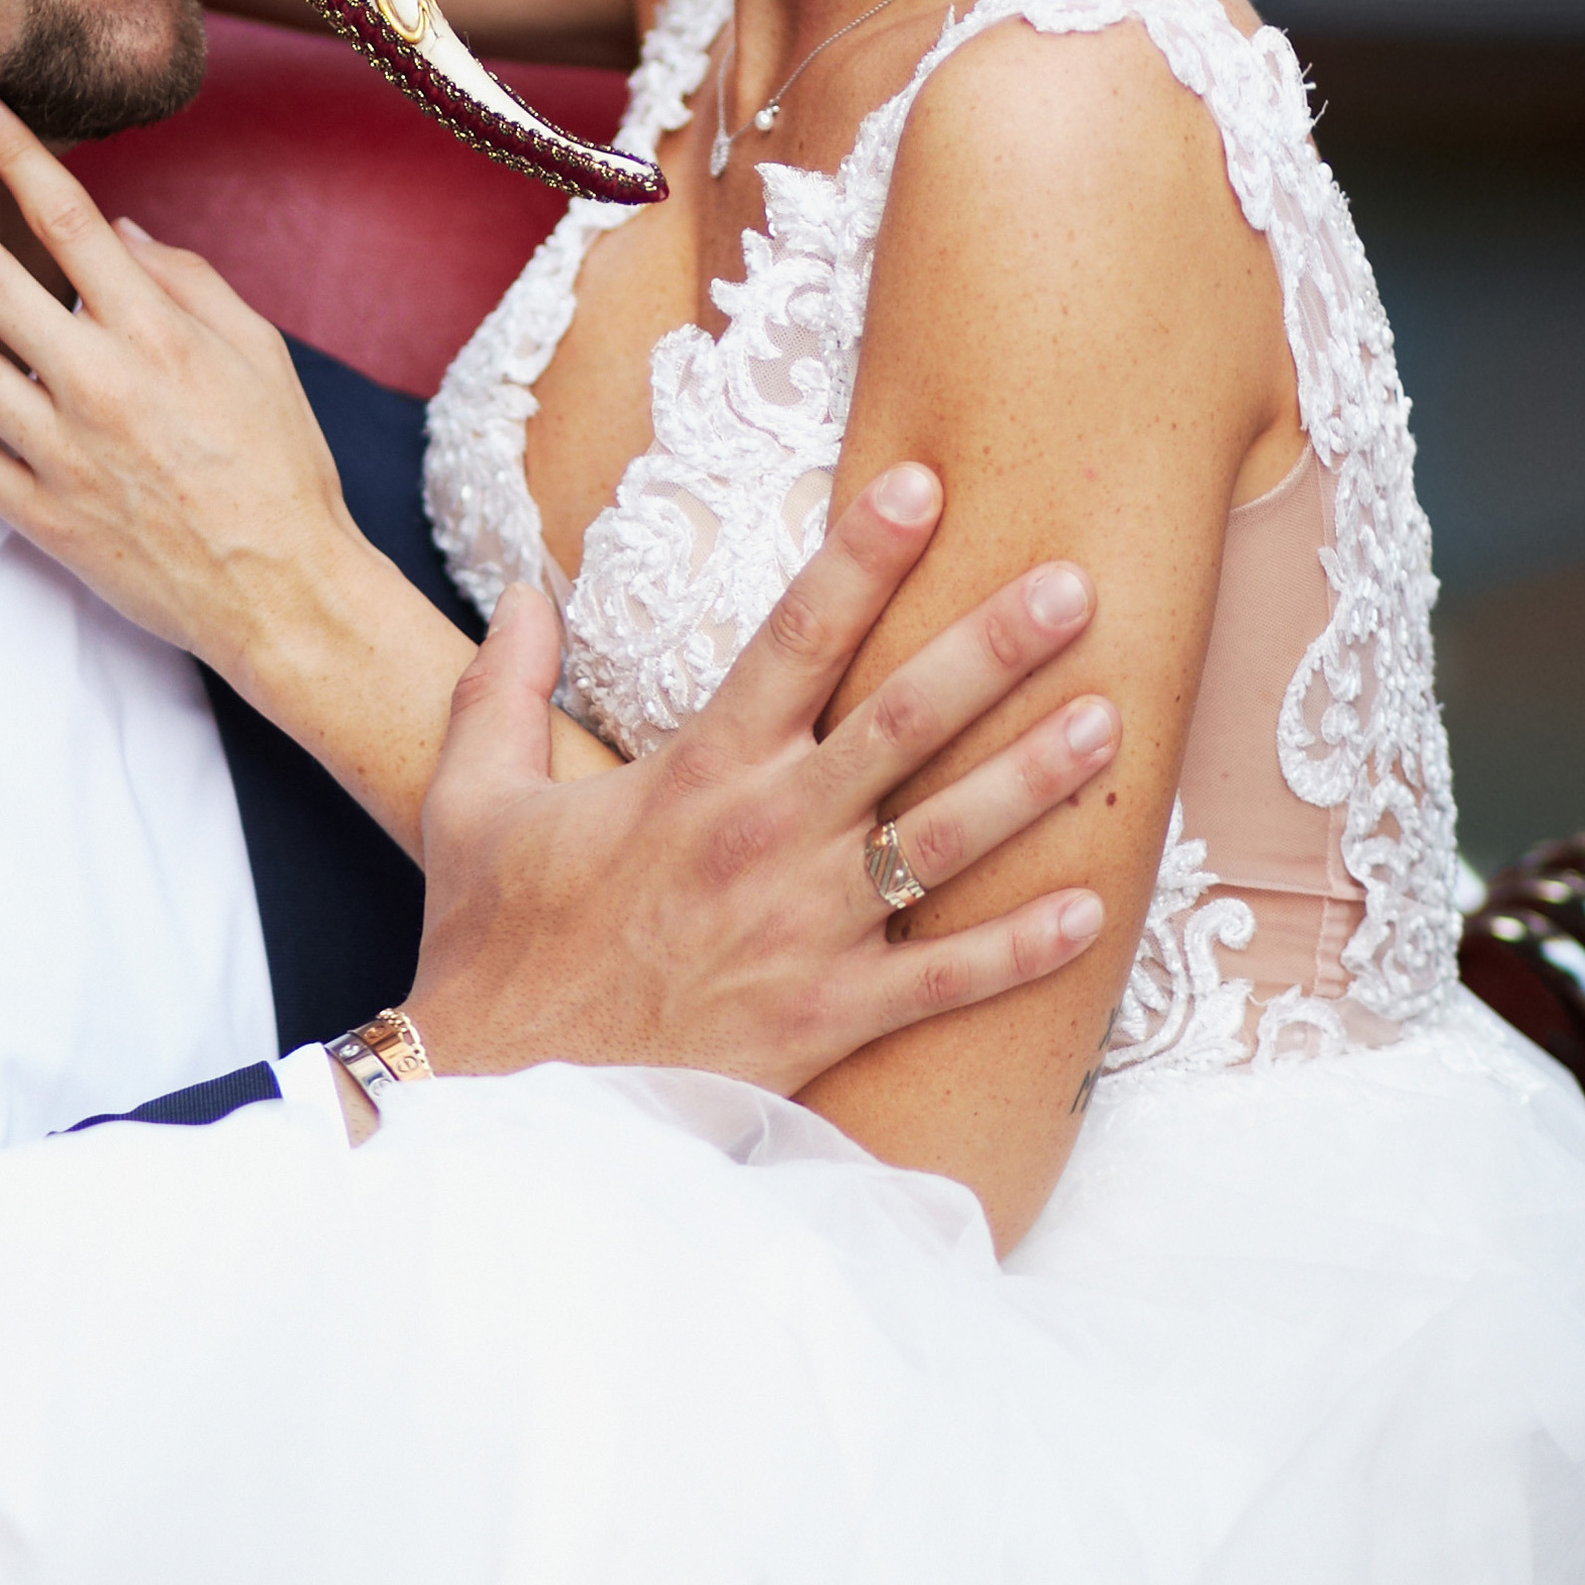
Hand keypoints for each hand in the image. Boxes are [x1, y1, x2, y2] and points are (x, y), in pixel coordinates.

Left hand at [0, 100, 357, 686]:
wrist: (280, 591)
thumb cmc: (281, 464)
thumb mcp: (260, 352)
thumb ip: (189, 283)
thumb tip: (121, 232)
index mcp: (157, 333)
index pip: (68, 219)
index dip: (15, 155)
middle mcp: (98, 383)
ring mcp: (61, 453)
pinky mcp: (41, 515)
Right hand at [404, 474, 1111, 1096]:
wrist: (502, 1101)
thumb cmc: (492, 951)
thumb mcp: (472, 804)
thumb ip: (503, 691)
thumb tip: (523, 594)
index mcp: (694, 774)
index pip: (793, 637)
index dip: (861, 555)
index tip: (922, 483)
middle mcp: (764, 837)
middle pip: (899, 721)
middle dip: (992, 648)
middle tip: (1077, 584)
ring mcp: (805, 933)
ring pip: (943, 840)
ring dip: (1032, 778)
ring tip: (1112, 719)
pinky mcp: (827, 1022)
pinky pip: (945, 984)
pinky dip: (1022, 951)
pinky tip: (1093, 909)